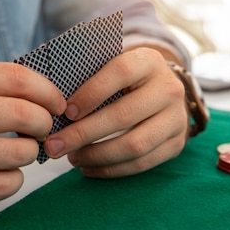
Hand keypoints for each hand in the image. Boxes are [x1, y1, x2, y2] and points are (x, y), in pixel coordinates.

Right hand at [0, 62, 65, 213]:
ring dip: (29, 155)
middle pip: (20, 113)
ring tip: (20, 153)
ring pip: (16, 153)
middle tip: (44, 131)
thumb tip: (42, 92)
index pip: (14, 78)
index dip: (47, 91)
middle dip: (43, 124)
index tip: (57, 104)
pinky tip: (4, 176)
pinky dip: (13, 182)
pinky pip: (0, 187)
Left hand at [43, 47, 188, 177]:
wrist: (163, 91)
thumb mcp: (113, 67)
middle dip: (83, 133)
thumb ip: (90, 77)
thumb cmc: (125, 79)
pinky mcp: (177, 144)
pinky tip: (89, 168)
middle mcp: (169, 88)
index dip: (91, 93)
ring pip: (134, 144)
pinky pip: (143, 163)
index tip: (65, 112)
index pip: (120, 72)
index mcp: (149, 61)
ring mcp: (177, 118)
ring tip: (71, 158)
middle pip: (123, 115)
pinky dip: (112, 169)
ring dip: (96, 155)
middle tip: (54, 145)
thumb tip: (52, 105)